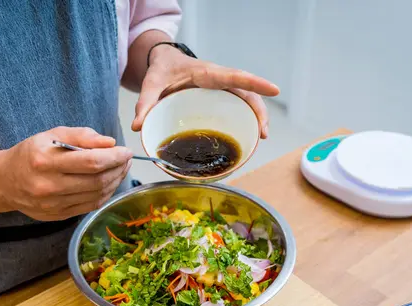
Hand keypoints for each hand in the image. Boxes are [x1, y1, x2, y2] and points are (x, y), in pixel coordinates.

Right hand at [0, 127, 132, 220]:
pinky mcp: (58, 215)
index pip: (91, 162)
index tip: (126, 151)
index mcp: (45, 161)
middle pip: (97, 180)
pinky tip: (110, 183)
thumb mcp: (51, 135)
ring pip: (96, 195)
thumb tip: (110, 142)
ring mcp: (53, 204)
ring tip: (121, 169)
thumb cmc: (30, 154)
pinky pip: (90, 205)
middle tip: (127, 159)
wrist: (5, 182)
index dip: (114, 157)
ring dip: (115, 181)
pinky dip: (105, 194)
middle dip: (118, 169)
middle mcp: (48, 185)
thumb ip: (81, 136)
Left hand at [131, 46, 279, 138]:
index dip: (254, 83)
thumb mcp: (152, 82)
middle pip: (246, 93)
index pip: (234, 77)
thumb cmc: (162, 69)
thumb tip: (138, 126)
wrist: (164, 62)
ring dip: (256, 118)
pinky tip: (246, 137)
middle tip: (263, 133)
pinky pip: (237, 107)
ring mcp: (221, 90)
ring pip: (246, 101)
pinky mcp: (219, 98)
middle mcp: (219, 80)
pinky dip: (245, 120)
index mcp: (206, 73)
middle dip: (259, 111)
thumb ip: (145, 102)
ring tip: (260, 137)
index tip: (274, 90)